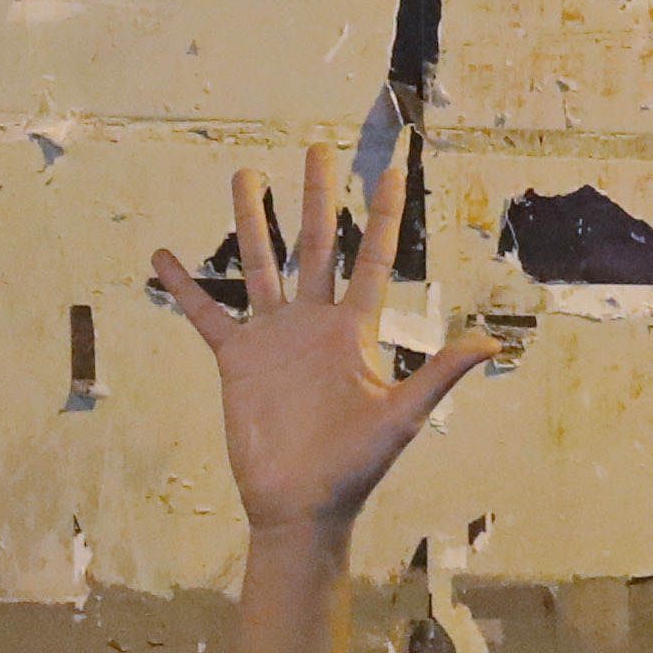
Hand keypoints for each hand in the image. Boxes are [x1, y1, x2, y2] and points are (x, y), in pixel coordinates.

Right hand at [152, 144, 492, 533]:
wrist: (301, 506)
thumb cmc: (356, 468)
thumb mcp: (401, 417)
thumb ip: (439, 374)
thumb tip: (490, 343)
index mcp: (356, 330)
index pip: (374, 257)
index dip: (383, 213)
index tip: (391, 168)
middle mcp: (316, 324)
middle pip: (317, 244)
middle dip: (316, 196)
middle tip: (316, 146)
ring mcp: (275, 338)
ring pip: (262, 264)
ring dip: (253, 220)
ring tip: (246, 174)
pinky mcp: (238, 360)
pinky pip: (207, 314)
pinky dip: (184, 287)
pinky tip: (162, 256)